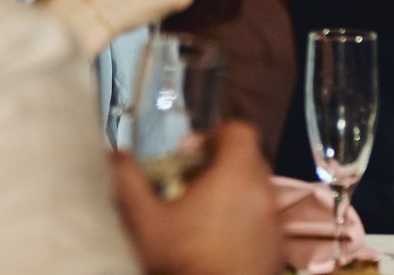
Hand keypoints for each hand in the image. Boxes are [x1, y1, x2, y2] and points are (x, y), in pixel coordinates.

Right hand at [112, 121, 283, 274]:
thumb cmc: (184, 263)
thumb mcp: (145, 220)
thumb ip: (128, 180)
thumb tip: (115, 156)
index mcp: (236, 176)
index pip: (239, 131)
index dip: (213, 135)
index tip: (190, 154)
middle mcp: (263, 194)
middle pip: (248, 159)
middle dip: (220, 165)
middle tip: (190, 184)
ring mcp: (275, 224)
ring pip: (257, 192)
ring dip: (234, 194)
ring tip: (203, 216)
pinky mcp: (278, 249)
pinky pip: (264, 221)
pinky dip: (245, 221)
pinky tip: (219, 241)